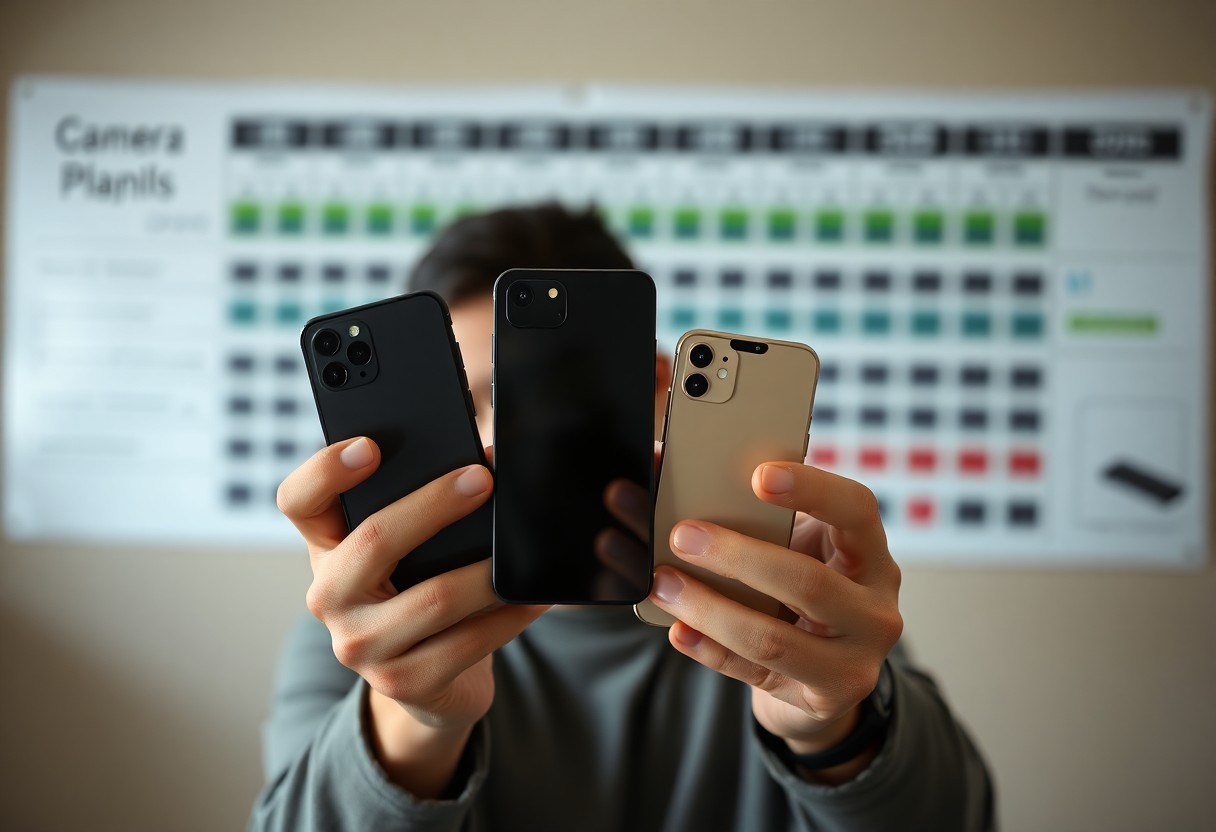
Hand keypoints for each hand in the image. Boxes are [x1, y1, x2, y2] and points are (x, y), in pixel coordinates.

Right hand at [276, 437, 548, 794]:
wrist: (429, 682)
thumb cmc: (421, 591)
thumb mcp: (409, 548)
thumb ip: (423, 502)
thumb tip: (486, 460)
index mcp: (326, 548)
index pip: (299, 500)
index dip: (325, 470)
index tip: (370, 446)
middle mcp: (330, 596)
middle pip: (373, 540)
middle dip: (434, 505)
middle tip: (482, 480)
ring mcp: (360, 646)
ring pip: (433, 598)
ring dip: (486, 571)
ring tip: (522, 545)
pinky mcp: (402, 683)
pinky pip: (466, 642)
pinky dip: (507, 616)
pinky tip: (530, 597)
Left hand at [644, 462, 901, 781]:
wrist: (827, 678)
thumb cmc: (802, 593)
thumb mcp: (800, 552)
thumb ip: (761, 518)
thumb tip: (674, 471)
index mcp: (871, 556)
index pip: (856, 511)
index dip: (813, 489)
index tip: (758, 476)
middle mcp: (874, 611)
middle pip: (808, 582)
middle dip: (737, 557)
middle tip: (682, 536)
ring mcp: (854, 662)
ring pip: (772, 639)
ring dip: (709, 608)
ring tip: (664, 584)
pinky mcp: (822, 700)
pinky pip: (754, 673)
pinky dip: (709, 649)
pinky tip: (678, 629)